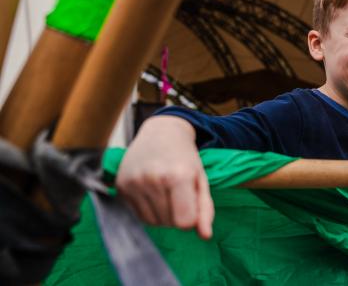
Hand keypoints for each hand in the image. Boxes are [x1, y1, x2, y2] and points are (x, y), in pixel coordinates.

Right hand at [115, 116, 213, 238]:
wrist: (160, 132)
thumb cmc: (185, 158)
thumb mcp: (201, 179)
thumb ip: (205, 209)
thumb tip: (205, 236)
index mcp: (177, 176)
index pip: (184, 222)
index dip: (191, 218)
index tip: (191, 203)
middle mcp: (152, 179)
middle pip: (168, 223)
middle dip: (177, 214)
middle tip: (178, 193)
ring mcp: (133, 183)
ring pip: (152, 223)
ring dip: (162, 215)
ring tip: (166, 192)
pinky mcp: (120, 186)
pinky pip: (137, 216)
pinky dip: (148, 210)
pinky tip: (152, 192)